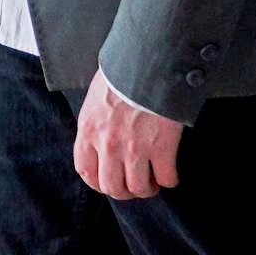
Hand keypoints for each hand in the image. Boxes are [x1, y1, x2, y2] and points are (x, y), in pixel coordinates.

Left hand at [71, 72, 180, 199]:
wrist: (148, 63)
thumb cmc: (121, 74)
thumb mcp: (95, 98)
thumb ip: (95, 124)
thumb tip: (100, 139)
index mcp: (88, 131)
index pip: (86, 171)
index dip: (98, 183)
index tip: (108, 183)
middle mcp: (108, 146)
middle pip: (112, 187)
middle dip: (124, 191)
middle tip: (134, 185)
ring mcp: (135, 149)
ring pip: (139, 188)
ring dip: (147, 188)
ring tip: (153, 182)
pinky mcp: (162, 148)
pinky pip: (166, 178)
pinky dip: (169, 180)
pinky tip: (169, 174)